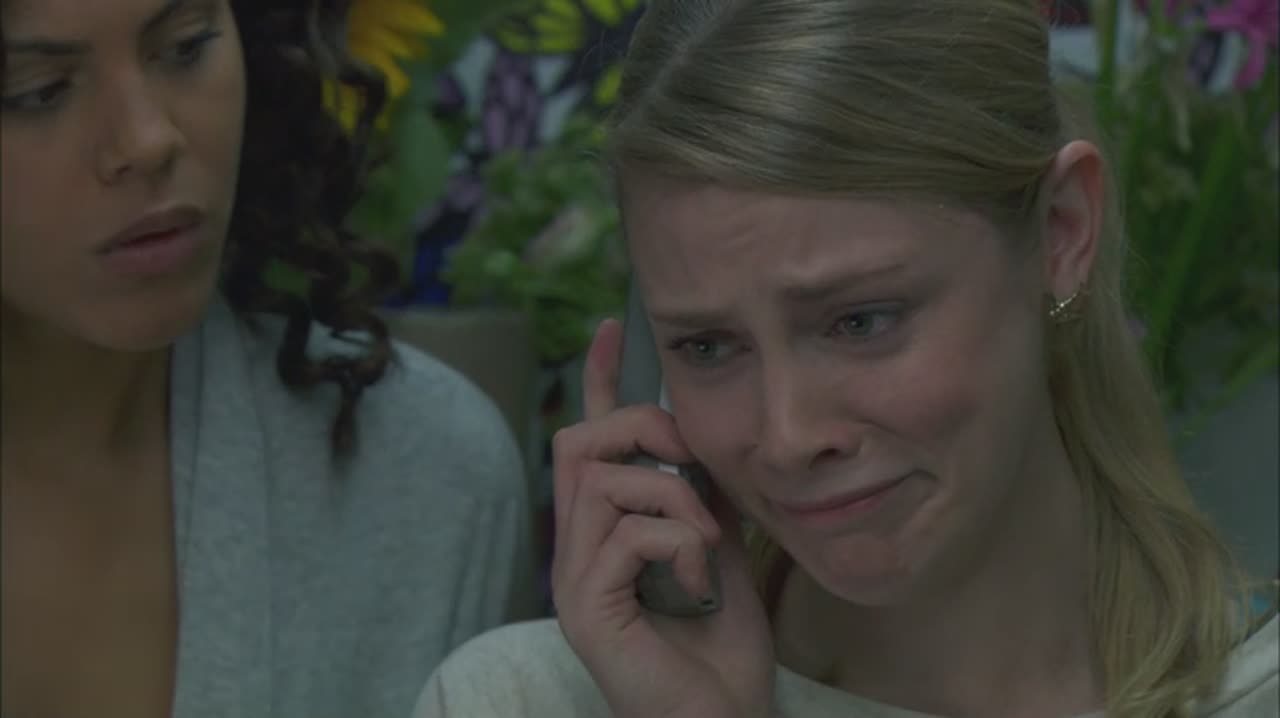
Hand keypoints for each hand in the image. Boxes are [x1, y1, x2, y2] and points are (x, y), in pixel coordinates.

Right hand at [550, 319, 775, 717]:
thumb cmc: (721, 649)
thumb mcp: (719, 551)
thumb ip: (698, 497)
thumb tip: (695, 441)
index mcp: (605, 532)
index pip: (589, 440)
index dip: (600, 380)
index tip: (614, 327)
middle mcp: (577, 548)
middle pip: (579, 442)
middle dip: (641, 432)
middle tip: (690, 465)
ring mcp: (575, 578)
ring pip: (608, 479)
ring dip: (676, 501)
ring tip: (706, 549)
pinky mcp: (585, 606)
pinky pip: (628, 531)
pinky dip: (680, 545)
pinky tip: (698, 585)